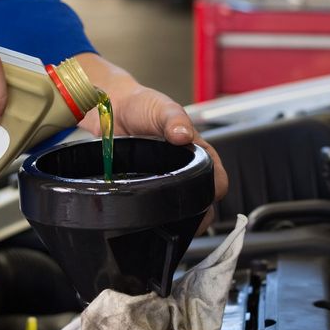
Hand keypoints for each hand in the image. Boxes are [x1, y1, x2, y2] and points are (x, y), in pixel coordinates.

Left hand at [74, 53, 228, 228]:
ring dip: (180, 218)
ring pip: (183, 208)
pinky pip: (158, 208)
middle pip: (203, 200)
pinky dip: (159, 217)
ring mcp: (167, 181)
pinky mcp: (148, 189)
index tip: (207, 197)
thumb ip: (174, 119)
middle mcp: (186, 170)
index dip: (215, 190)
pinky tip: (151, 220)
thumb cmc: (143, 106)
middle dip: (199, 213)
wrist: (112, 109)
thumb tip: (183, 135)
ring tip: (168, 224)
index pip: (217, 178)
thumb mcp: (162, 108)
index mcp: (198, 152)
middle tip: (185, 221)